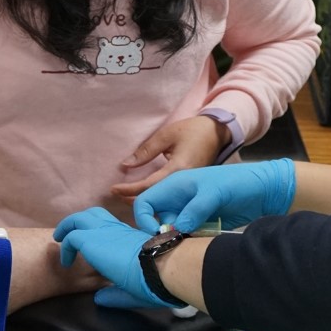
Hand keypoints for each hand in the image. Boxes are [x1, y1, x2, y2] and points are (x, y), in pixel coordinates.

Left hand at [52, 207, 166, 307]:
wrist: (161, 266)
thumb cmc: (157, 277)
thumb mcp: (134, 287)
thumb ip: (116, 293)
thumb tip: (99, 298)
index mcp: (130, 238)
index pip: (111, 228)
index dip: (100, 233)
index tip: (95, 246)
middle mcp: (117, 230)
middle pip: (95, 214)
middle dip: (82, 221)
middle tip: (71, 234)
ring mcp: (104, 232)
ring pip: (80, 219)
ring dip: (69, 227)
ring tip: (60, 239)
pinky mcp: (92, 240)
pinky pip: (71, 237)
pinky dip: (65, 248)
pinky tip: (65, 262)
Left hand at [111, 115, 226, 198]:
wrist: (216, 133)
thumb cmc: (192, 130)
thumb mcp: (166, 135)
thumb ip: (146, 151)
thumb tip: (125, 165)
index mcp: (178, 168)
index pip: (149, 184)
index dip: (130, 189)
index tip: (113, 189)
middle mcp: (185, 182)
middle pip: (156, 198)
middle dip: (134, 199)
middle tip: (116, 196)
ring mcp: (190, 187)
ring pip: (164, 200)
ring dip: (145, 200)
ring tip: (125, 197)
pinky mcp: (191, 187)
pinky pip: (171, 197)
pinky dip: (157, 198)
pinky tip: (145, 196)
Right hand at [132, 158, 296, 234]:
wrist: (264, 190)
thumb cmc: (238, 182)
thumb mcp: (215, 192)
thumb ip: (195, 209)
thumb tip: (178, 229)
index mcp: (175, 185)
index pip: (145, 202)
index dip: (144, 218)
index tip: (158, 233)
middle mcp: (179, 199)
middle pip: (158, 220)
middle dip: (165, 233)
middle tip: (182, 240)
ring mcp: (190, 212)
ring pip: (174, 230)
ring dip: (180, 239)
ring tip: (197, 239)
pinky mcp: (202, 223)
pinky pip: (189, 235)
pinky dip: (192, 241)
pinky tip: (205, 239)